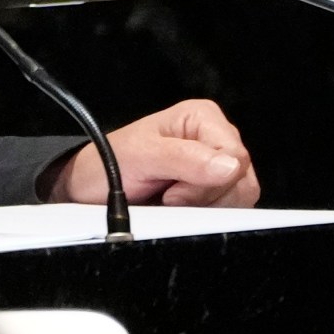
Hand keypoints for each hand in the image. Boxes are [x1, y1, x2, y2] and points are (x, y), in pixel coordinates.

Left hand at [46, 99, 259, 208]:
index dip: (206, 183)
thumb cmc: (109, 164)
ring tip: (170, 199)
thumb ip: (184, 158)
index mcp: (202, 118)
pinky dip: (204, 216)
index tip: (172, 189)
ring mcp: (217, 166)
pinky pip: (229, 211)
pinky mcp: (214, 190)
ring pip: (240, 198)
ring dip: (204, 208)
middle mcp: (215, 138)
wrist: (91, 186)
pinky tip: (180, 209)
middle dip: (205, 197)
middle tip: (168, 195)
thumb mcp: (141, 156)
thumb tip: (229, 166)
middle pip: (242, 181)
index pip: (236, 157)